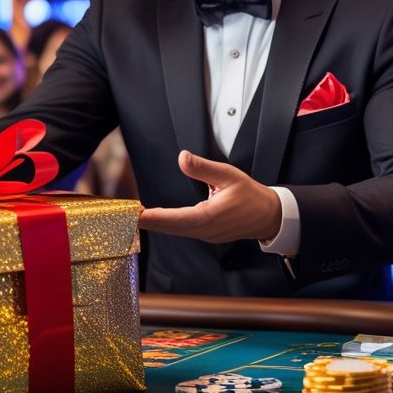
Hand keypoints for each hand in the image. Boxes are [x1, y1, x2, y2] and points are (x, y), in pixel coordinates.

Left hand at [138, 150, 282, 242]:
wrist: (269, 216)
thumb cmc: (252, 197)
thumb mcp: (228, 175)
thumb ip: (203, 168)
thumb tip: (182, 158)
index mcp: (209, 217)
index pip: (175, 219)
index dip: (153, 217)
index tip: (135, 215)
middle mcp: (204, 230)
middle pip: (168, 228)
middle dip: (146, 222)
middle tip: (122, 216)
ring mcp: (205, 235)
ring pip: (173, 231)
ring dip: (154, 224)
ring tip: (132, 216)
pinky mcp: (205, 234)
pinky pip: (181, 230)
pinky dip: (166, 225)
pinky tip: (154, 219)